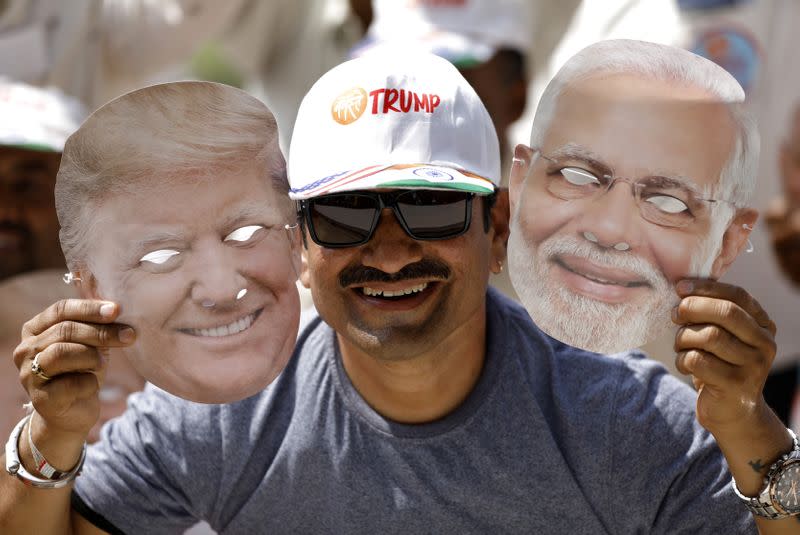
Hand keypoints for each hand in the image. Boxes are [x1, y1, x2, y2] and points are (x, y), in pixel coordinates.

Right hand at [12, 299, 135, 440]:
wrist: (73, 412)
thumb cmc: (82, 371)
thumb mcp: (90, 344)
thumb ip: (97, 326)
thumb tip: (117, 309)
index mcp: (35, 329)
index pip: (60, 309)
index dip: (90, 308)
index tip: (117, 310)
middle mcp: (25, 350)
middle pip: (64, 330)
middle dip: (101, 332)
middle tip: (129, 335)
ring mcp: (28, 374)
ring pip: (61, 353)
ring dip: (92, 356)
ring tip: (102, 364)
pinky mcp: (40, 399)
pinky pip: (70, 383)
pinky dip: (90, 382)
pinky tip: (92, 385)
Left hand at [672, 280, 776, 434]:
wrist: (732, 411)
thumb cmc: (719, 365)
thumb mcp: (722, 336)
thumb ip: (711, 314)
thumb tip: (682, 288)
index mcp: (763, 326)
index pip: (738, 296)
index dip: (707, 288)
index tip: (680, 287)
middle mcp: (765, 344)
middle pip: (725, 313)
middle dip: (692, 309)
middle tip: (675, 314)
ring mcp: (753, 367)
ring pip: (709, 336)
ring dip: (684, 338)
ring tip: (680, 346)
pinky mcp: (735, 386)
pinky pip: (698, 361)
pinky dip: (682, 359)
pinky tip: (684, 364)